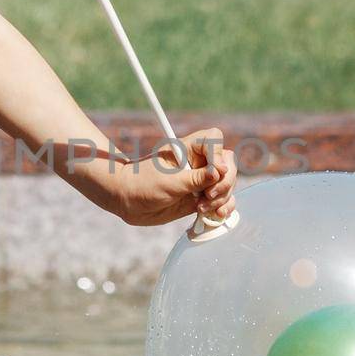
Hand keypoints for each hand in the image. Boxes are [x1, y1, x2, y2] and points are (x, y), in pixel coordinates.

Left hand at [106, 127, 237, 227]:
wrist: (127, 201)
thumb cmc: (142, 184)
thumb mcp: (169, 182)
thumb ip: (195, 179)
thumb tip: (219, 172)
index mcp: (188, 149)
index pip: (214, 140)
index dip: (218, 154)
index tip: (215, 172)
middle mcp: (198, 163)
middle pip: (227, 164)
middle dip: (224, 182)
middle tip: (207, 195)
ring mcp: (201, 181)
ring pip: (227, 184)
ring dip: (222, 198)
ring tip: (202, 208)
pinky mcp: (201, 198)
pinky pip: (222, 201)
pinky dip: (223, 208)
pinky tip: (214, 215)